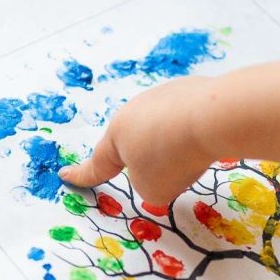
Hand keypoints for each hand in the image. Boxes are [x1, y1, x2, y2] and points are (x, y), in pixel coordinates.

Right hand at [59, 76, 216, 204]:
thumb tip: (165, 165)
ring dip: (176, 146)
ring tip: (194, 153)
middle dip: (150, 160)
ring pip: (165, 132)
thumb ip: (149, 184)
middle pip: (137, 145)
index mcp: (116, 136)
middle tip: (171, 172)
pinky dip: (196, 133)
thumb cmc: (172, 158)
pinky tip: (209, 136)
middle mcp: (134, 111)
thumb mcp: (153, 189)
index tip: (65, 175)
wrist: (214, 116)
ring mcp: (163, 96)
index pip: (97, 164)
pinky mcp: (192, 90)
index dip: (82, 176)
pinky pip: (189, 121)